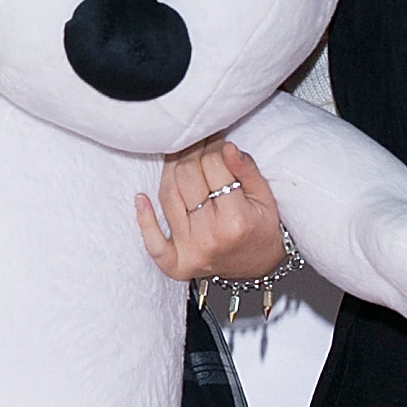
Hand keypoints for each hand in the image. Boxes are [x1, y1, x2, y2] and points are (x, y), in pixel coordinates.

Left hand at [137, 139, 285, 282]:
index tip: (216, 140)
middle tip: (199, 144)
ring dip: (170, 171)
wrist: (258, 266)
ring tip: (180, 158)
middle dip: (192, 153)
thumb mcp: (265, 196)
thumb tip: (226, 147)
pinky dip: (144, 220)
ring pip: (168, 197)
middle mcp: (209, 236)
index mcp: (236, 219)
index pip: (213, 166)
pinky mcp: (176, 264)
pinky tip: (141, 198)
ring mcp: (190, 251)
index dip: (214, 146)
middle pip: (187, 177)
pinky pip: (153, 243)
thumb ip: (246, 170)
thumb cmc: (261, 227)